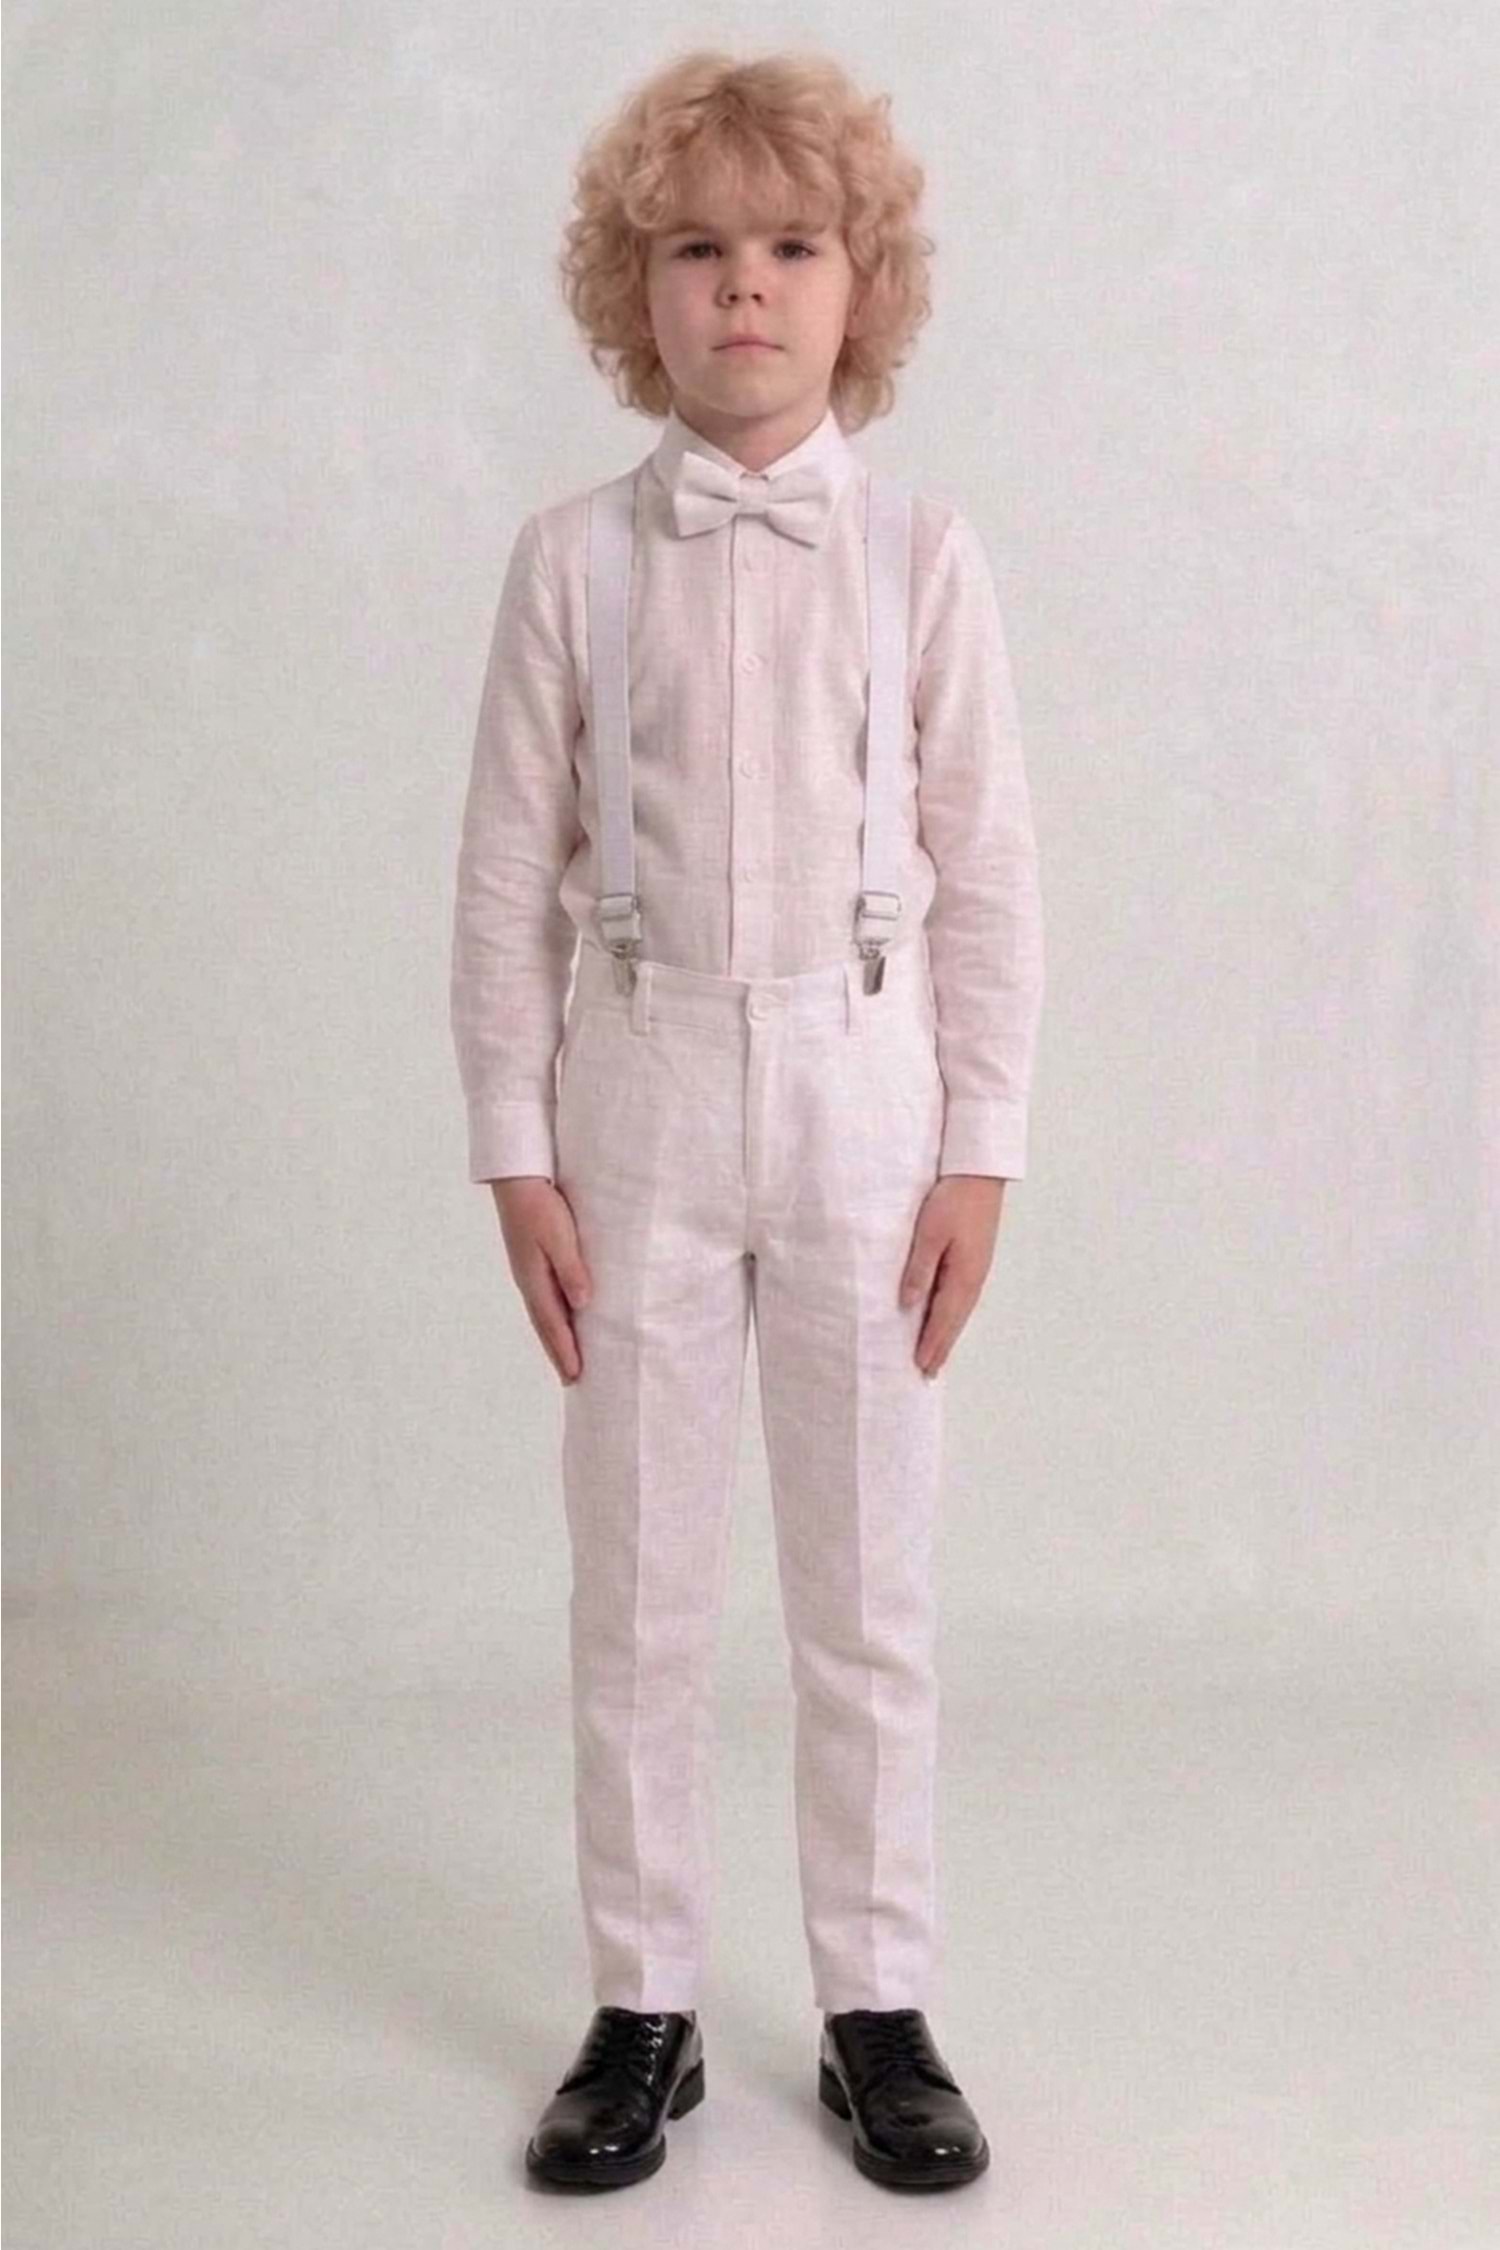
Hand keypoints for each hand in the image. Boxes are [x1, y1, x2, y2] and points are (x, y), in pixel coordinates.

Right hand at [489, 1176, 593, 1384]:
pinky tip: (561, 1318)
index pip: (553, 1324)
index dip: (565, 1350)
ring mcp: (528, 1273)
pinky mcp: (531, 1262)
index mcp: (534, 1279)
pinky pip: (544, 1300)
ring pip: (544, 1315)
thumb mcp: (559, 1236)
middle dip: (559, 1353)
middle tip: (572, 1380)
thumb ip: (571, 1269)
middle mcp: (529, 1282)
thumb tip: (583, 1304)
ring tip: (566, 1359)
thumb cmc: (540, 1205)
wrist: (516, 1180)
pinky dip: (553, 1318)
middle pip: (545, 1326)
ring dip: (555, 1339)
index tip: (577, 1375)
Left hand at [898, 1175, 1006, 1377]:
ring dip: (947, 1333)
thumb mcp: (929, 1234)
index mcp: (963, 1276)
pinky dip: (952, 1314)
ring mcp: (977, 1268)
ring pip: (960, 1311)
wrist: (980, 1174)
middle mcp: (974, 1278)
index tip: (921, 1367)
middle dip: (941, 1347)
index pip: (943, 1319)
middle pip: (955, 1321)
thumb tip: (909, 1304)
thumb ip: (919, 1270)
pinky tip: (946, 1317)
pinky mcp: (975, 1258)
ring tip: (936, 1353)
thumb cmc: (953, 1199)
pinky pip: (962, 1296)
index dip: (931, 1344)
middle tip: (928, 1372)